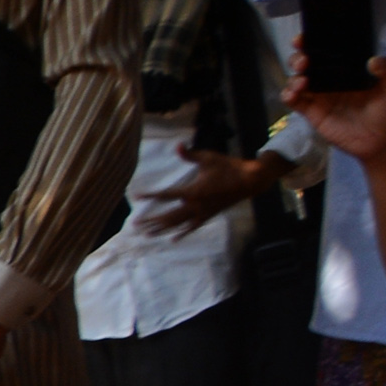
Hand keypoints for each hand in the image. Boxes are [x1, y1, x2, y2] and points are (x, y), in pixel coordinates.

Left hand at [133, 145, 281, 239]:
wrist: (251, 180)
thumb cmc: (229, 167)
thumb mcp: (209, 158)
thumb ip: (190, 154)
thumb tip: (177, 145)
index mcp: (192, 191)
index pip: (166, 194)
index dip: (151, 195)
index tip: (137, 197)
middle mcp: (195, 205)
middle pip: (168, 215)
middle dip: (151, 220)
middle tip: (135, 225)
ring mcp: (202, 213)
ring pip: (178, 224)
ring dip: (162, 229)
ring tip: (146, 234)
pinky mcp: (209, 216)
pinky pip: (193, 227)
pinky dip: (182, 233)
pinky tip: (172, 239)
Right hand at [294, 49, 385, 168]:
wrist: (385, 143)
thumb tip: (374, 61)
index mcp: (349, 68)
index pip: (328, 50)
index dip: (313, 42)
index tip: (305, 38)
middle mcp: (332, 79)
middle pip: (307, 63)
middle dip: (299, 58)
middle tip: (305, 61)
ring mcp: (321, 96)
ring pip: (297, 80)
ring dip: (293, 78)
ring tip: (302, 82)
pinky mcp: (313, 113)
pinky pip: (295, 102)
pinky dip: (288, 96)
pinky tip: (292, 95)